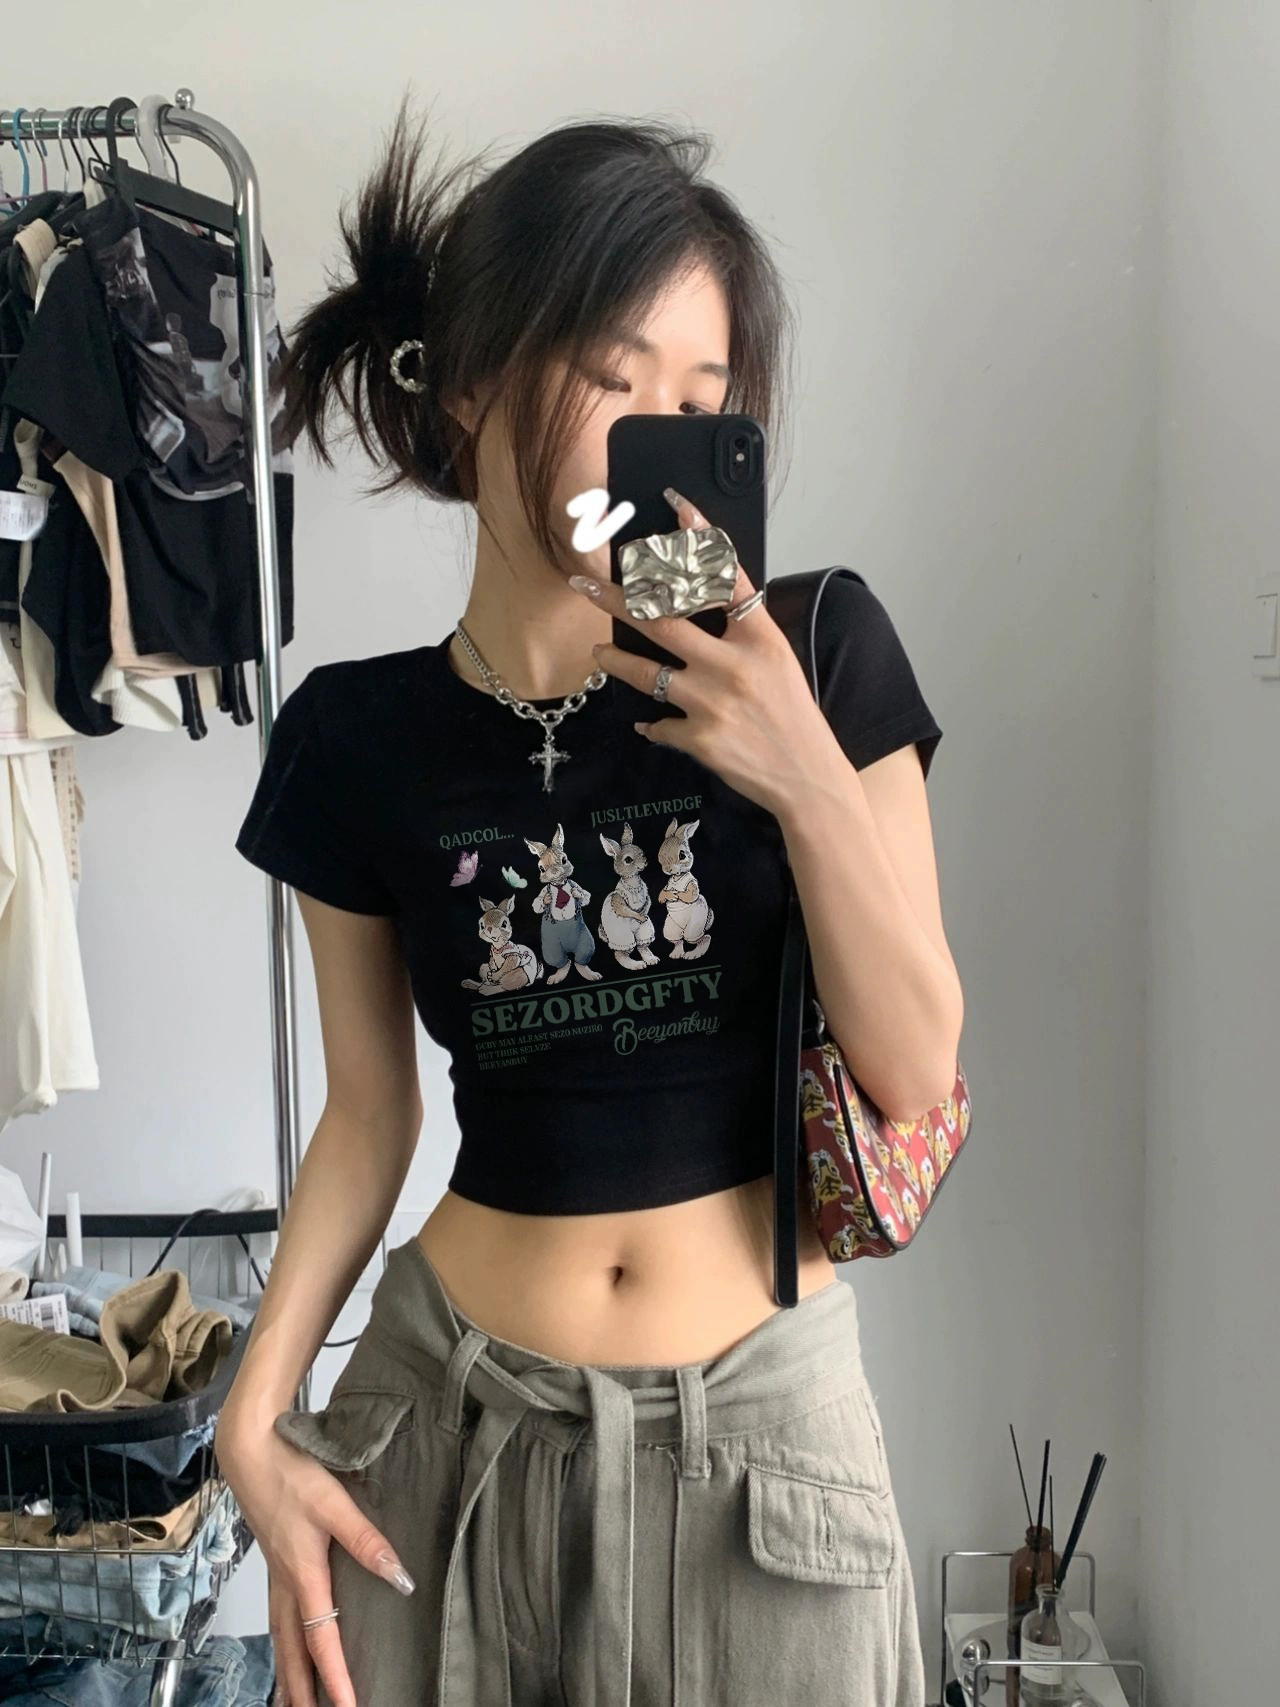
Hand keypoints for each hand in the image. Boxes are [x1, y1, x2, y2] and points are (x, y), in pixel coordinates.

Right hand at [215, 1412, 414, 1706]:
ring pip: (281, 1637)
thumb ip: (367, 1540)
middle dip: (303, 1691)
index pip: (322, 1640)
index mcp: (303, 1575)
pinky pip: (277, 1615)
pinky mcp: (273, 1560)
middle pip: (292, 1652)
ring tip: (295, 1700)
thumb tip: (399, 1578)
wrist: (249, 1449)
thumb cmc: (290, 1473)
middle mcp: (285, 1583)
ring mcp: (275, 1573)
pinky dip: (282, 1641)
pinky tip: (289, 1641)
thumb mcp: (334, 1503)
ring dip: (289, 1672)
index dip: (336, 1678)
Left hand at [569, 488, 839, 815]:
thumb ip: (742, 633)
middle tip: (585, 583)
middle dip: (617, 598)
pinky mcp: (699, 739)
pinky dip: (651, 723)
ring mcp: (712, 702)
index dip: (702, 539)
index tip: (678, 508)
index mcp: (759, 639)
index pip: (727, 576)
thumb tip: (700, 604)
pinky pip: (658, 724)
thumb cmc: (794, 718)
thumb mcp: (778, 662)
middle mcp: (733, 665)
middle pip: (662, 620)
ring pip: (646, 673)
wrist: (808, 778)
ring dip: (616, 660)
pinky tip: (647, 723)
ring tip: (599, 653)